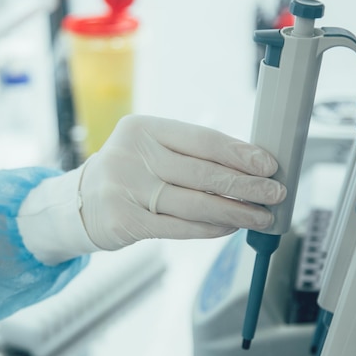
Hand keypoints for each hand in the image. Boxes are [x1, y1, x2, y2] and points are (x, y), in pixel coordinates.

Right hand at [79, 115, 286, 249]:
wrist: (79, 202)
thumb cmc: (128, 172)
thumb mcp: (150, 149)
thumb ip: (190, 155)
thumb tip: (249, 167)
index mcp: (143, 128)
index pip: (203, 139)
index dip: (240, 153)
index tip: (269, 165)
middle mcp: (131, 155)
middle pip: (203, 173)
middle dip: (247, 185)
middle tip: (276, 193)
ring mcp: (125, 189)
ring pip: (196, 203)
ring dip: (236, 212)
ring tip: (262, 216)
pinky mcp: (124, 221)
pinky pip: (180, 227)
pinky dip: (211, 228)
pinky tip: (231, 227)